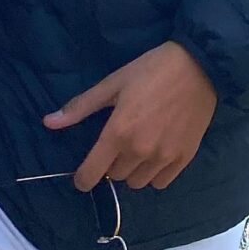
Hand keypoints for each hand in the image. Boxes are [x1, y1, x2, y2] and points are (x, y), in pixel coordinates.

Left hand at [44, 41, 218, 191]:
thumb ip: (81, 107)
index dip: (82, 178)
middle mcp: (139, 151)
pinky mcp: (184, 158)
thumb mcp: (114, 83)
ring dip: (132, 171)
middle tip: (118, 143)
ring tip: (137, 148)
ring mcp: (163, 157)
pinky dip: (154, 174)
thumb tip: (48, 123)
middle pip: (114, 176)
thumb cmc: (152, 70)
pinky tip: (156, 154)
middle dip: (111, 164)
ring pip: (137, 182)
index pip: (91, 174)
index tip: (82, 175)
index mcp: (118, 132)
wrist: (200, 66)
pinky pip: (160, 182)